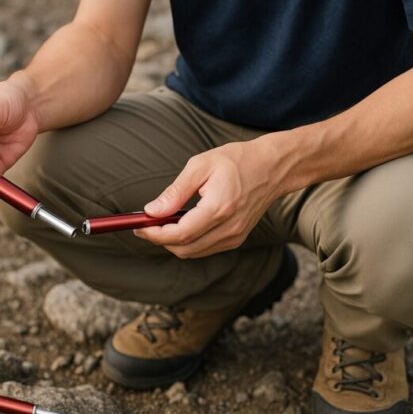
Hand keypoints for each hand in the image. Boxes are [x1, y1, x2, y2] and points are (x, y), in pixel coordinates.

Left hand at [134, 139, 282, 258]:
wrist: (273, 167)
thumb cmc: (236, 160)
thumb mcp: (201, 166)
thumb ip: (175, 191)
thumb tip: (151, 211)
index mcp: (220, 208)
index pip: (180, 234)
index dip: (155, 234)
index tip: (139, 226)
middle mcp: (229, 228)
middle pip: (185, 248)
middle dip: (160, 240)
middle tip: (144, 225)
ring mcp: (235, 236)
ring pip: (193, 252)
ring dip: (172, 242)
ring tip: (160, 223)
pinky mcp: (237, 238)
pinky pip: (204, 248)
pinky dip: (187, 242)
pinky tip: (179, 225)